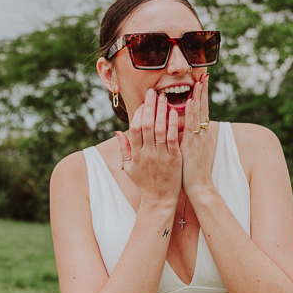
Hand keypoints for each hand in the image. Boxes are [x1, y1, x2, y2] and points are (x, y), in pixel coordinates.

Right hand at [116, 88, 181, 205]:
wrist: (160, 200)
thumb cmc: (144, 183)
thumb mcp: (129, 167)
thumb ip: (124, 148)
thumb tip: (117, 131)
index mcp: (136, 155)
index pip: (135, 129)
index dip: (139, 114)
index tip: (143, 103)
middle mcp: (147, 154)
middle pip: (147, 125)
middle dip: (149, 106)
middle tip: (152, 92)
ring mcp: (161, 157)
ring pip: (160, 130)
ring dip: (161, 112)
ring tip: (163, 98)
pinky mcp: (174, 160)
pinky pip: (173, 139)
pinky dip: (173, 125)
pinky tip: (174, 113)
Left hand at [180, 74, 213, 195]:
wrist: (199, 187)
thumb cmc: (191, 172)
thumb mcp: (188, 151)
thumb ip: (186, 139)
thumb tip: (181, 129)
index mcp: (198, 134)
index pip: (200, 111)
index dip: (201, 97)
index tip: (201, 82)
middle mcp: (200, 133)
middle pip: (202, 107)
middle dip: (203, 91)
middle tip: (205, 75)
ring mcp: (197, 138)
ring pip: (199, 113)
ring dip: (199, 96)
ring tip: (200, 81)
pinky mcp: (192, 144)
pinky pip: (192, 125)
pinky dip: (192, 112)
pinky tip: (191, 101)